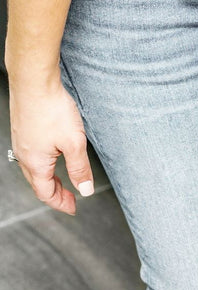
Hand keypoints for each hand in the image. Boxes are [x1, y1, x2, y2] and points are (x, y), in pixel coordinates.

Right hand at [9, 76, 93, 215]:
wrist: (33, 80)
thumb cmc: (51, 109)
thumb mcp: (74, 143)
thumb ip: (80, 169)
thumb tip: (85, 190)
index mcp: (35, 163)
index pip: (45, 193)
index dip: (61, 204)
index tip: (74, 208)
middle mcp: (24, 154)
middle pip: (38, 184)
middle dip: (56, 194)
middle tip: (72, 199)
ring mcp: (21, 142)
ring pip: (34, 170)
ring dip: (50, 180)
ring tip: (66, 182)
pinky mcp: (23, 130)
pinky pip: (32, 156)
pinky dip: (44, 166)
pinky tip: (54, 159)